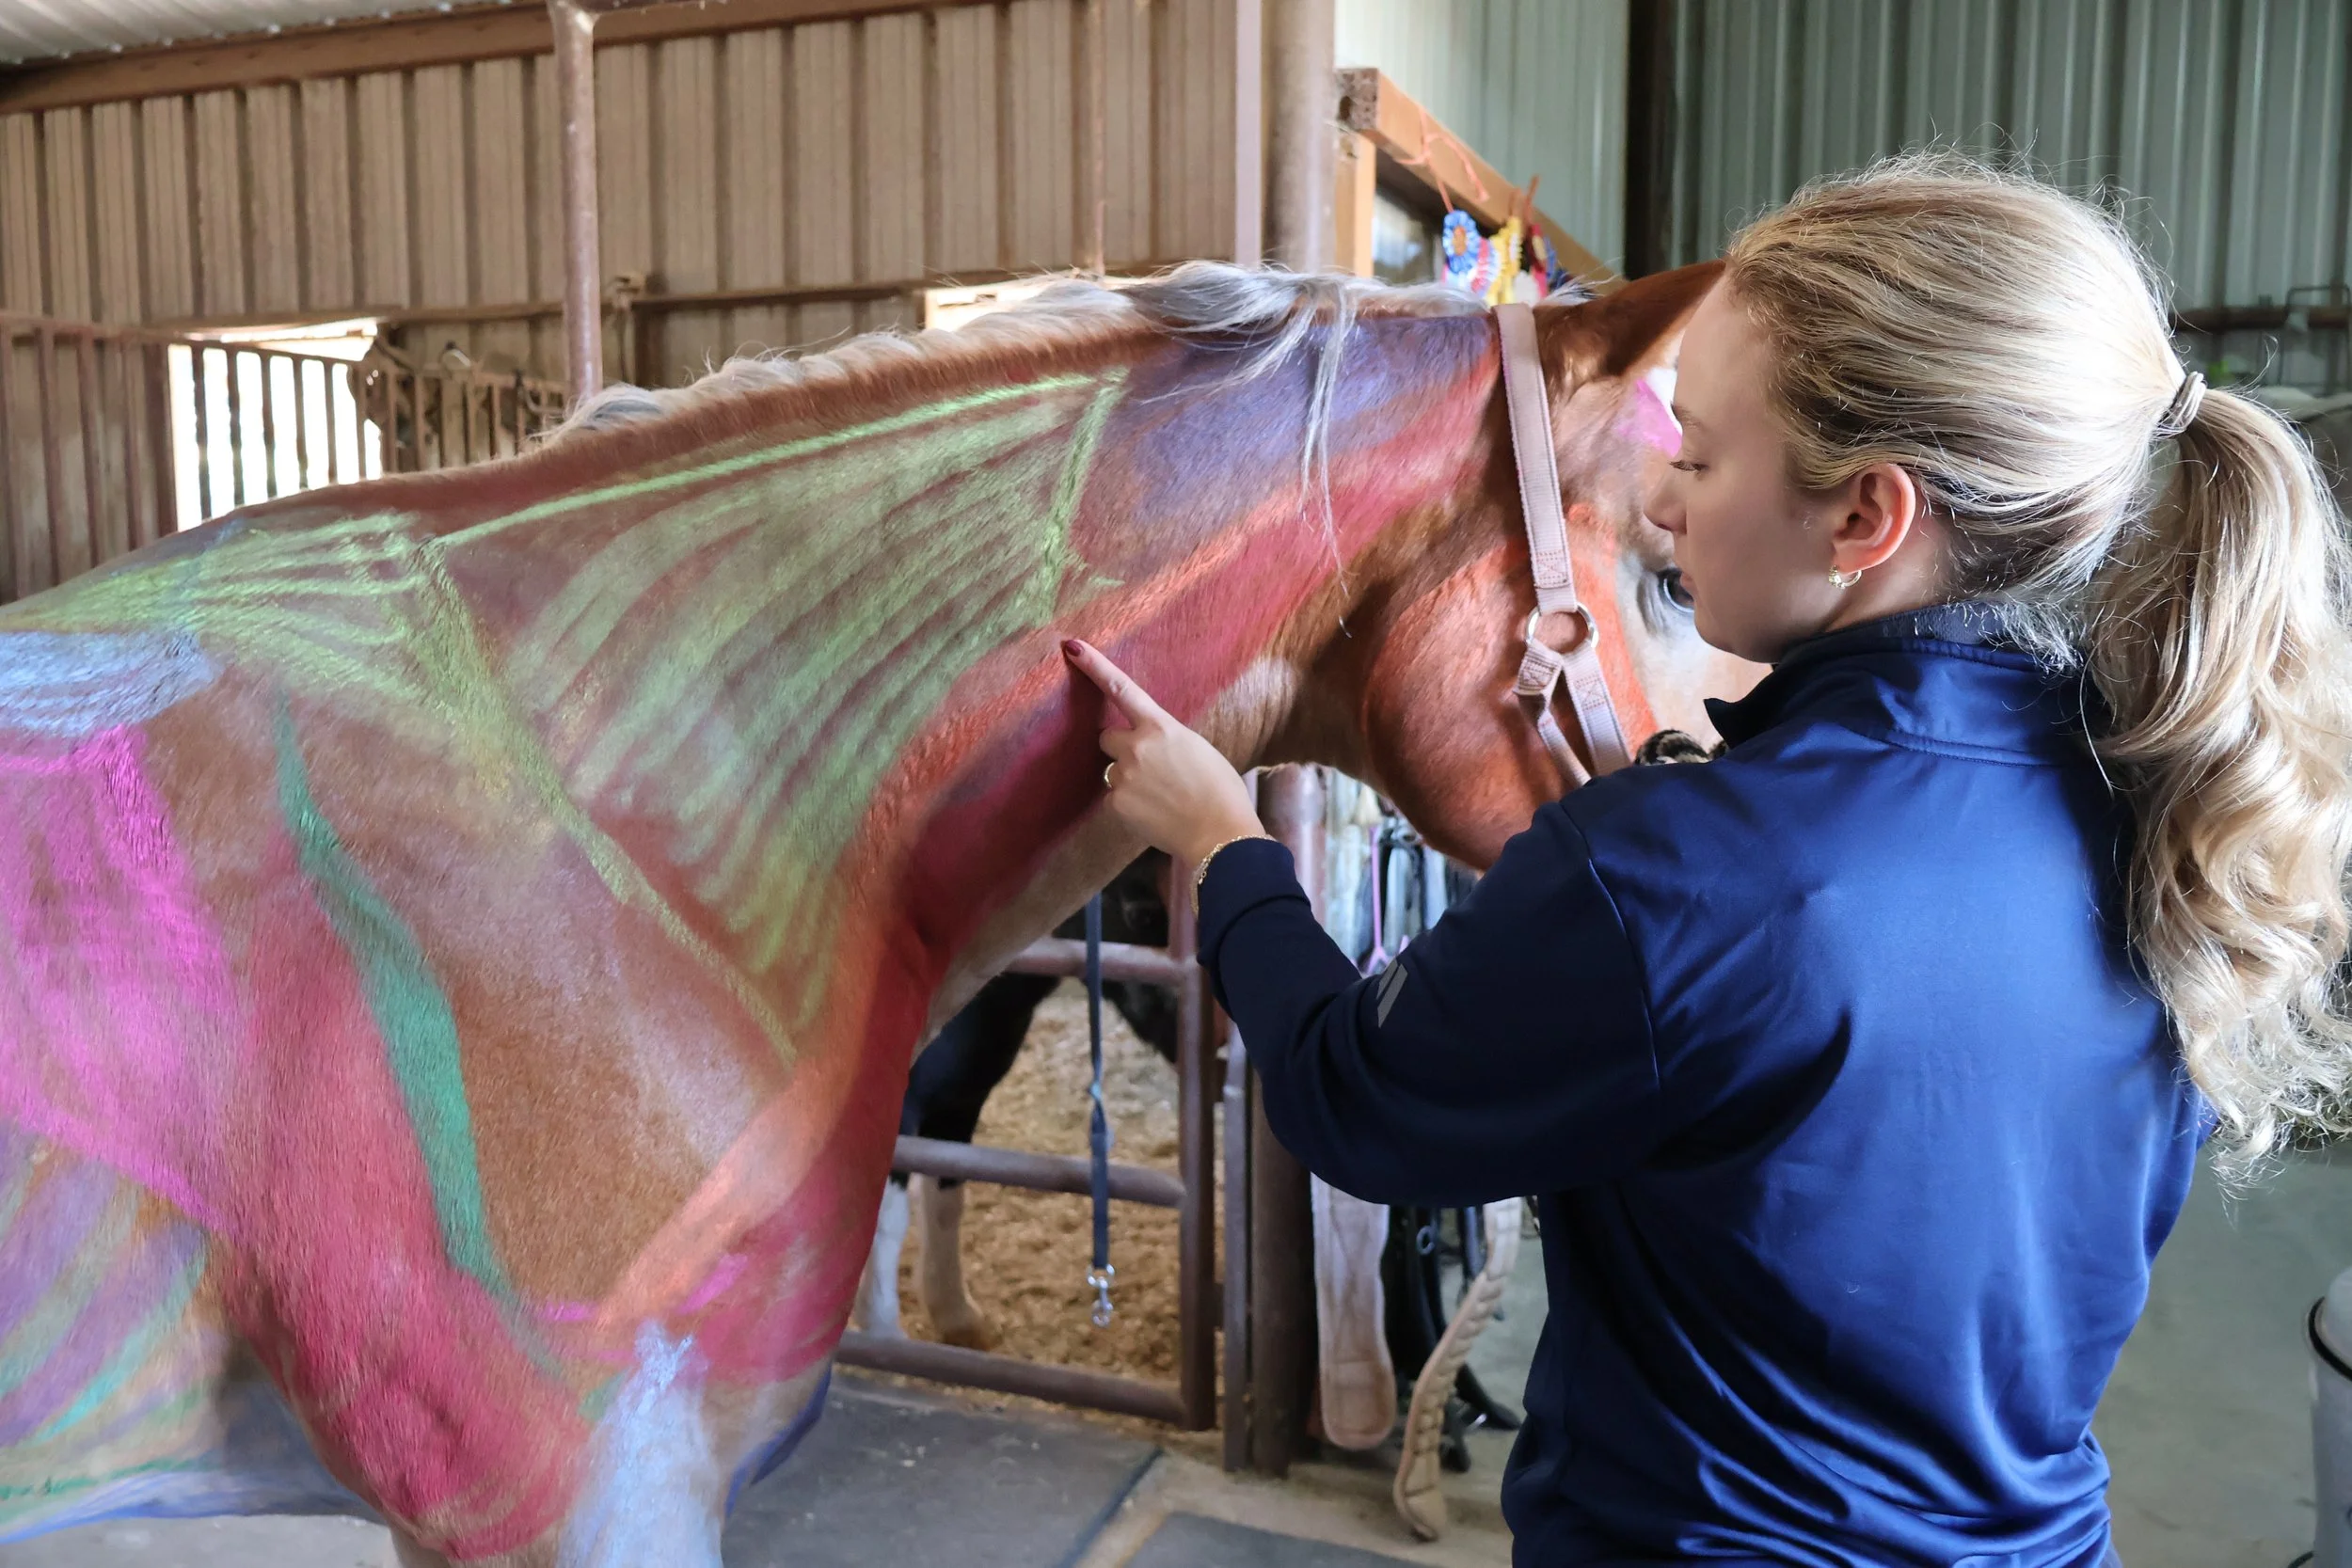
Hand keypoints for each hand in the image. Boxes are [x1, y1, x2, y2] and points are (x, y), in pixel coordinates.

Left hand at [1061, 638, 1268, 865]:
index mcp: (1161, 727)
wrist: (1220, 834)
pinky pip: (1115, 799)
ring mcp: (1123, 776)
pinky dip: (1130, 805)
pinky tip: (1154, 813)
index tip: (1072, 648)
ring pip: (1113, 771)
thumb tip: (1151, 744)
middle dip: (1120, 748)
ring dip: (1128, 779)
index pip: (1122, 689)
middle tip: (1148, 768)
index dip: (1095, 666)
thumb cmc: (1220, 791)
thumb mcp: (1197, 749)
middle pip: (1107, 737)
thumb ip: (1166, 739)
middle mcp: (1137, 747)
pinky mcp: (1116, 804)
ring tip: (1160, 796)